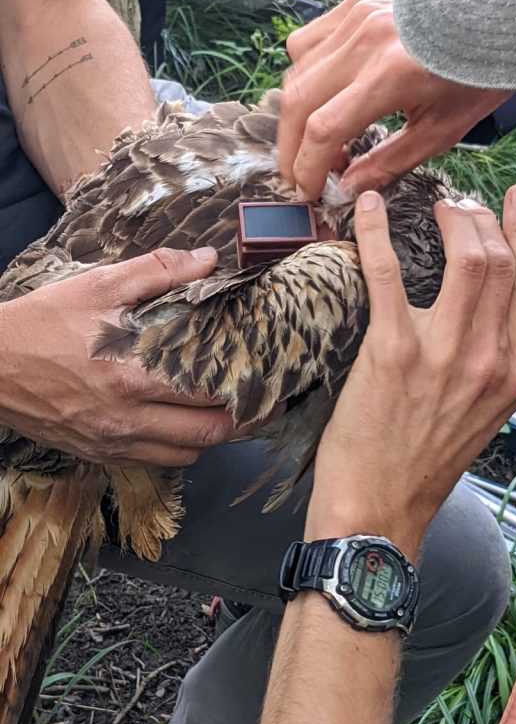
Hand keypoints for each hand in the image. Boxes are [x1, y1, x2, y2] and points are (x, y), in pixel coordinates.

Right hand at [0, 247, 239, 465]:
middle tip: (256, 400)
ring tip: (223, 413)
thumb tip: (208, 261)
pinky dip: (177, 449)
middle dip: (239, 420)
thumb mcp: (98, 286)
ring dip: (210, 438)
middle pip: (206, 435)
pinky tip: (180, 425)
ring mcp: (112, 441)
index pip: (208, 394)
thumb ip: (157, 271)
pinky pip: (154, 462)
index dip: (244, 388)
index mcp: (132, 376)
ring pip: (185, 456)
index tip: (264, 376)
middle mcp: (127, 418)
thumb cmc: (43, 322)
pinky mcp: (98, 452)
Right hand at [277, 0, 510, 199]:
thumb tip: (347, 188)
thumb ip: (388, 162)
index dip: (308, 168)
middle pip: (298, 103)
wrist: (501, 11)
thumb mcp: (441, 131)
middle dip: (291, 148)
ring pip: (296, 73)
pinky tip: (327, 94)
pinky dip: (306, 75)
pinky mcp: (354, 4)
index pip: (324, 129)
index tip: (308, 192)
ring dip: (297, 114)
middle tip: (300, 176)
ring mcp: (356, 17)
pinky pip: (307, 43)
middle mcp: (365, 41)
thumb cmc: (477, 73)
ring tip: (319, 141)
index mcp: (392, 74)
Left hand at [306, 186, 515, 557]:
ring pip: (467, 257)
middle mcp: (489, 360)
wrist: (379, 509)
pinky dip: (377, 233)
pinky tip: (369, 209)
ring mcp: (444, 354)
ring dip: (451, 217)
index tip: (515, 203)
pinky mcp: (392, 352)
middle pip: (502, 260)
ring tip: (434, 206)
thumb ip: (492, 364)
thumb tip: (488, 317)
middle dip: (483, 217)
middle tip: (461, 203)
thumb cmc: (422, 463)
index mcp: (513, 373)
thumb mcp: (481, 415)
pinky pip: (389, 274)